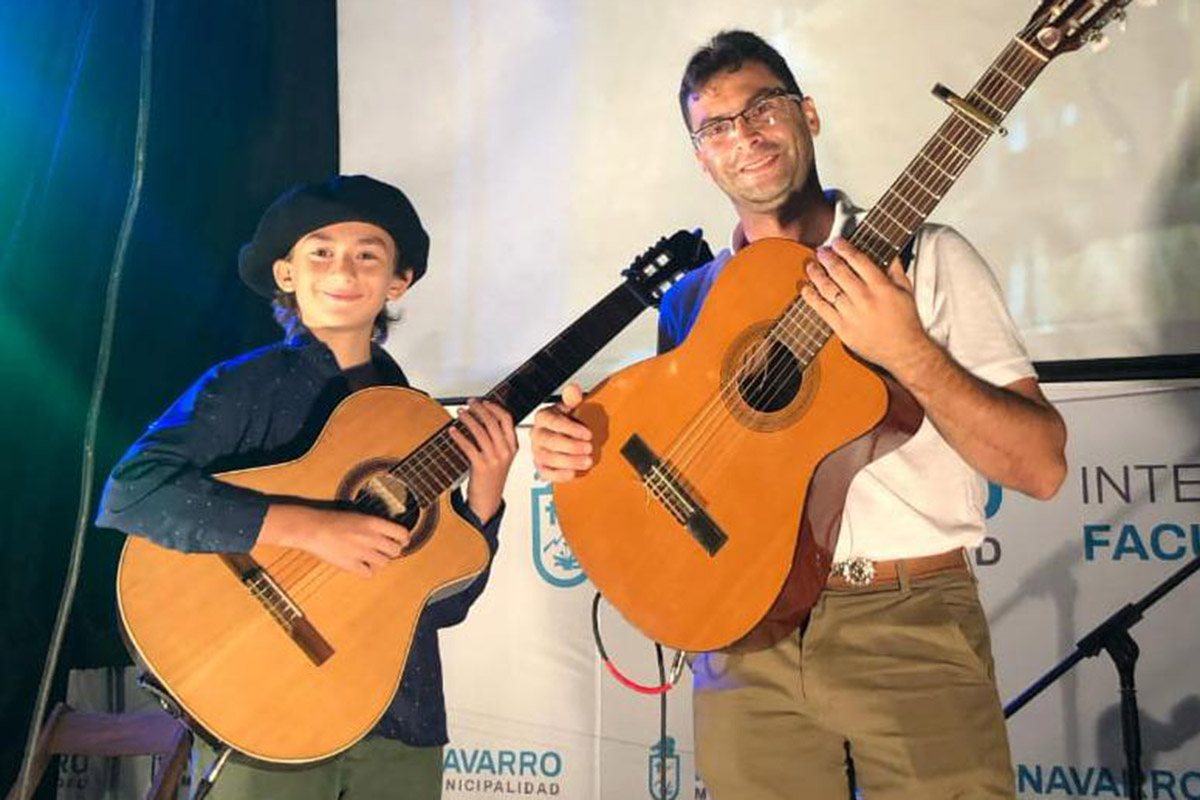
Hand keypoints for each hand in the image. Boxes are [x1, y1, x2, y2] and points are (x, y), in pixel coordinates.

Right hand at [259, 504, 410, 576]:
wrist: (312, 528)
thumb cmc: (331, 520)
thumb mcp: (358, 516)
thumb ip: (374, 525)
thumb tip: (388, 535)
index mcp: (373, 522)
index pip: (402, 533)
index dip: (404, 539)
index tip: (402, 541)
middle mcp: (371, 537)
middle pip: (396, 551)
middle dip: (392, 551)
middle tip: (384, 550)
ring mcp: (361, 552)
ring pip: (384, 563)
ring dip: (380, 561)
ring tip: (370, 557)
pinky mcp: (351, 565)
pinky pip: (369, 574)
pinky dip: (367, 571)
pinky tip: (361, 565)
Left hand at [448, 399, 517, 521]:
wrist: (488, 500)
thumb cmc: (492, 477)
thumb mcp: (502, 457)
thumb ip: (498, 439)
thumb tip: (483, 417)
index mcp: (513, 446)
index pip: (507, 419)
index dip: (494, 407)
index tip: (483, 401)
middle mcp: (505, 451)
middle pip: (493, 421)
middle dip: (479, 409)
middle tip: (469, 404)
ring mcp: (494, 459)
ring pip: (480, 431)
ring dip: (468, 419)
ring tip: (460, 413)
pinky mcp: (481, 466)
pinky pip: (468, 446)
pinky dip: (459, 436)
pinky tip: (452, 431)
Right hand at [529, 383, 592, 482]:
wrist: (561, 436)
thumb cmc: (565, 421)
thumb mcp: (569, 407)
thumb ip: (572, 398)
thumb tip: (573, 390)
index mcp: (543, 417)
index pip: (554, 422)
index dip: (572, 429)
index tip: (588, 434)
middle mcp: (537, 434)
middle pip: (549, 441)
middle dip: (571, 446)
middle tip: (589, 448)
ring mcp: (537, 451)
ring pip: (548, 458)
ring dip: (569, 461)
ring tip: (587, 461)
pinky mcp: (540, 467)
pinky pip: (546, 473)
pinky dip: (559, 475)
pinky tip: (573, 473)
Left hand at [800, 237, 935, 378]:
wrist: (905, 351)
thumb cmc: (906, 321)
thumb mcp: (906, 291)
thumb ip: (896, 270)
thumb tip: (889, 253)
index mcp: (881, 286)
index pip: (858, 260)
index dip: (845, 248)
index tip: (836, 242)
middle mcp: (865, 298)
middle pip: (840, 272)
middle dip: (827, 258)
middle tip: (821, 251)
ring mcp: (852, 314)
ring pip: (828, 288)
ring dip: (816, 274)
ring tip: (811, 266)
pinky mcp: (843, 328)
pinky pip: (822, 310)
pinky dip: (811, 297)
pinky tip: (805, 288)